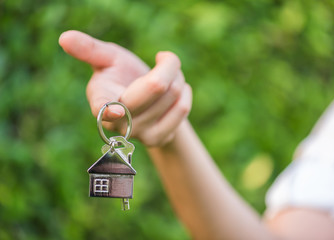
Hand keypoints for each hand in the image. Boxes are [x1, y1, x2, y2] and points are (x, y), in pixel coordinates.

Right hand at [59, 30, 191, 146]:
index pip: (102, 106)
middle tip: (164, 57)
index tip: (116, 110)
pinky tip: (178, 90)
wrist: (145, 100)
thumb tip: (64, 37)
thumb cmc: (122, 74)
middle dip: (168, 65)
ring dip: (177, 76)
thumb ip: (90, 49)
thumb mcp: (108, 59)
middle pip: (156, 86)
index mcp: (100, 99)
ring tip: (168, 74)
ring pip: (174, 94)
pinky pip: (183, 108)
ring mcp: (139, 134)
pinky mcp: (158, 140)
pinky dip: (185, 92)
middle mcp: (118, 122)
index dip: (109, 108)